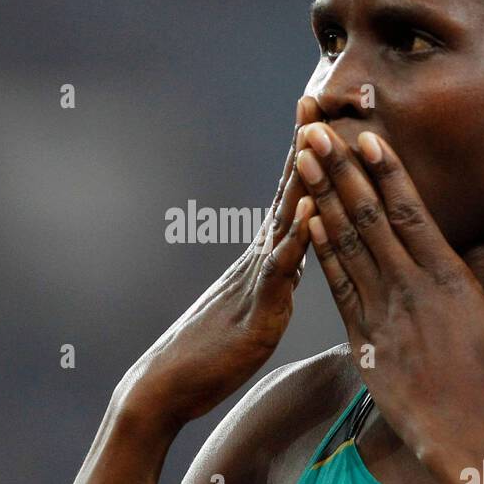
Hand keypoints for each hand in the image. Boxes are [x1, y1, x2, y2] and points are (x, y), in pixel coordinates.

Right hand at [115, 98, 321, 430]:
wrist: (166, 386)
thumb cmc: (209, 356)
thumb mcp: (256, 308)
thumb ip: (277, 279)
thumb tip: (297, 259)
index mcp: (262, 256)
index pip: (289, 194)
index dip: (304, 153)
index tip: (315, 109)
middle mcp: (258, 256)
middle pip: (288, 190)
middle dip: (304, 144)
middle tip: (314, 96)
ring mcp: (257, 277)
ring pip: (285, 219)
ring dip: (303, 176)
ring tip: (317, 135)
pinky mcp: (259, 308)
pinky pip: (282, 267)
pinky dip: (299, 236)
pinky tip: (313, 210)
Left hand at [294, 121, 483, 461]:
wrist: (459, 439)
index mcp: (447, 279)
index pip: (410, 213)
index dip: (386, 172)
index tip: (366, 137)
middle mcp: (408, 288)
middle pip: (368, 217)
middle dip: (339, 170)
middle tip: (315, 131)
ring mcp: (379, 312)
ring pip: (345, 244)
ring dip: (320, 198)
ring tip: (301, 162)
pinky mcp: (360, 337)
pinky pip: (335, 285)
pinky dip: (320, 251)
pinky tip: (305, 220)